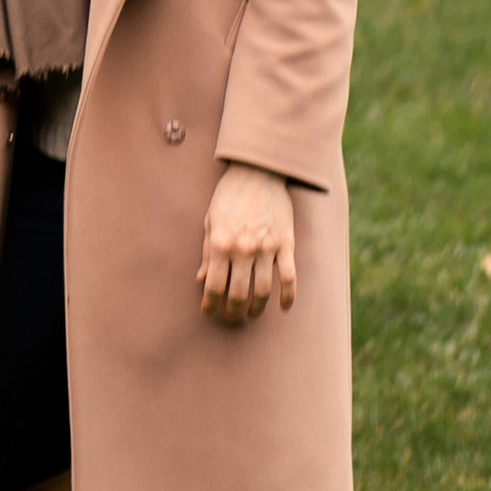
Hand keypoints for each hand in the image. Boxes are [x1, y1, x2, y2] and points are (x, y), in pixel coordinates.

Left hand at [198, 162, 295, 323]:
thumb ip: (207, 251)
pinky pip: (290, 277)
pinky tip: (283, 307)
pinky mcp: (286, 244)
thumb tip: (201, 278)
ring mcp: (267, 248)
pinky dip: (288, 296)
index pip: (214, 285)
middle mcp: (243, 249)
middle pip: (238, 293)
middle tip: (231, 320)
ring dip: (257, 308)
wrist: (258, 171)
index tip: (209, 312)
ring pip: (264, 290)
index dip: (211, 304)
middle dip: (233, 312)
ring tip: (251, 314)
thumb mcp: (210, 220)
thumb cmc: (229, 195)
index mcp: (221, 242)